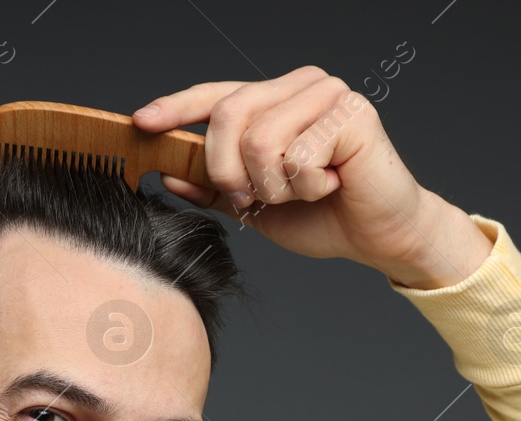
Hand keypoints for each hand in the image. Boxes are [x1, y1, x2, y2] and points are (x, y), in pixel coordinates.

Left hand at [131, 66, 488, 285]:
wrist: (378, 235)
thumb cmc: (322, 215)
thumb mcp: (253, 205)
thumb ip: (213, 187)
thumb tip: (168, 173)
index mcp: (274, 99)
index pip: (216, 94)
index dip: (177, 108)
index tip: (143, 123)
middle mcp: (300, 86)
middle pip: (229, 115)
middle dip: (227, 171)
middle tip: (251, 198)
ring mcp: (327, 94)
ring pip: (259, 139)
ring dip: (272, 185)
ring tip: (301, 190)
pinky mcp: (352, 114)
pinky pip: (296, 157)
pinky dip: (306, 187)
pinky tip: (330, 185)